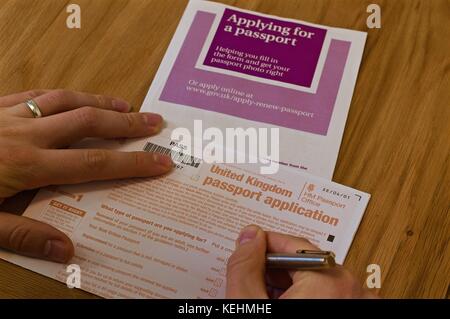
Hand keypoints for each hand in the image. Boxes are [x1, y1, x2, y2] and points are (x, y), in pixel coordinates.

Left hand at [0, 89, 172, 262]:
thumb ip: (24, 235)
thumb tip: (68, 251)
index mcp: (27, 166)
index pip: (95, 162)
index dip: (132, 162)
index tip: (160, 162)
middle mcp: (25, 135)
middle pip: (88, 122)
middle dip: (126, 122)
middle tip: (155, 121)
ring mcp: (8, 116)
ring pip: (65, 100)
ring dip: (99, 101)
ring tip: (125, 103)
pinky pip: (33, 93)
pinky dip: (60, 94)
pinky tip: (72, 97)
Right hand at [226, 225, 376, 297]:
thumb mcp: (250, 304)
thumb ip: (245, 267)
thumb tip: (248, 237)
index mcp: (330, 280)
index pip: (293, 244)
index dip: (264, 245)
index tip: (248, 248)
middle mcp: (354, 289)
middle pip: (307, 262)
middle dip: (276, 269)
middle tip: (254, 280)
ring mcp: (360, 302)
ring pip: (320, 280)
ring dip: (293, 285)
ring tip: (270, 297)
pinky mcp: (358, 309)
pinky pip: (333, 294)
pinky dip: (310, 296)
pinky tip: (288, 302)